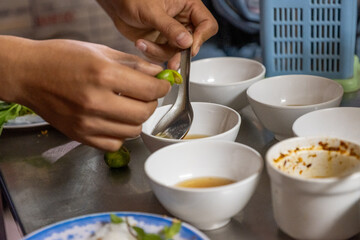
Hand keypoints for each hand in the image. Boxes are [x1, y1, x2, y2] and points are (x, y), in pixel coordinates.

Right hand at [0, 36, 169, 150]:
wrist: (29, 74)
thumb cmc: (62, 58)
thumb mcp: (101, 51)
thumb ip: (134, 64)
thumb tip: (158, 74)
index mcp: (103, 75)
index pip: (150, 89)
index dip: (162, 87)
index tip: (162, 85)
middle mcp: (96, 101)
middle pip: (144, 113)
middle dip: (152, 102)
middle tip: (146, 94)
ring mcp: (87, 123)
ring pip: (133, 131)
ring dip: (137, 118)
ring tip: (128, 106)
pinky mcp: (80, 136)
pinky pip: (115, 144)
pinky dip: (120, 134)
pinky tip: (114, 120)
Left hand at [96, 0, 217, 68]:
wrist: (116, 3)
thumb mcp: (152, 11)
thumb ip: (170, 28)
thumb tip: (187, 43)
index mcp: (188, 6)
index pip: (207, 25)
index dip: (201, 38)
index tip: (189, 47)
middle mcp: (184, 21)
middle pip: (193, 43)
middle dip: (179, 53)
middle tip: (173, 64)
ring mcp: (173, 33)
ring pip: (176, 52)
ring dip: (160, 52)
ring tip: (143, 44)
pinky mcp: (162, 42)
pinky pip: (163, 55)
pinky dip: (152, 53)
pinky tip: (141, 43)